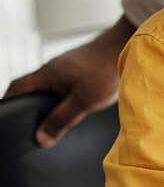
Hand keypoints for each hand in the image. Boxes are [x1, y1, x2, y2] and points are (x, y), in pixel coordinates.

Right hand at [3, 16, 133, 146]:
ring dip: (46, 102)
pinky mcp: (78, 69)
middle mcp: (52, 69)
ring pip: (48, 87)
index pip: (17, 88)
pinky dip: (60, 96)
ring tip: (49, 121)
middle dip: (28, 105)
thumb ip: (62, 119)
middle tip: (29, 125)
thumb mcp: (83, 101)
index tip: (9, 118)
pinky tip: (69, 108)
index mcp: (46, 74)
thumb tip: (41, 138)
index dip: (9, 103)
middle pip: (30, 88)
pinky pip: (62, 84)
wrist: (127, 48)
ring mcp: (65, 68)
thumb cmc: (105, 72)